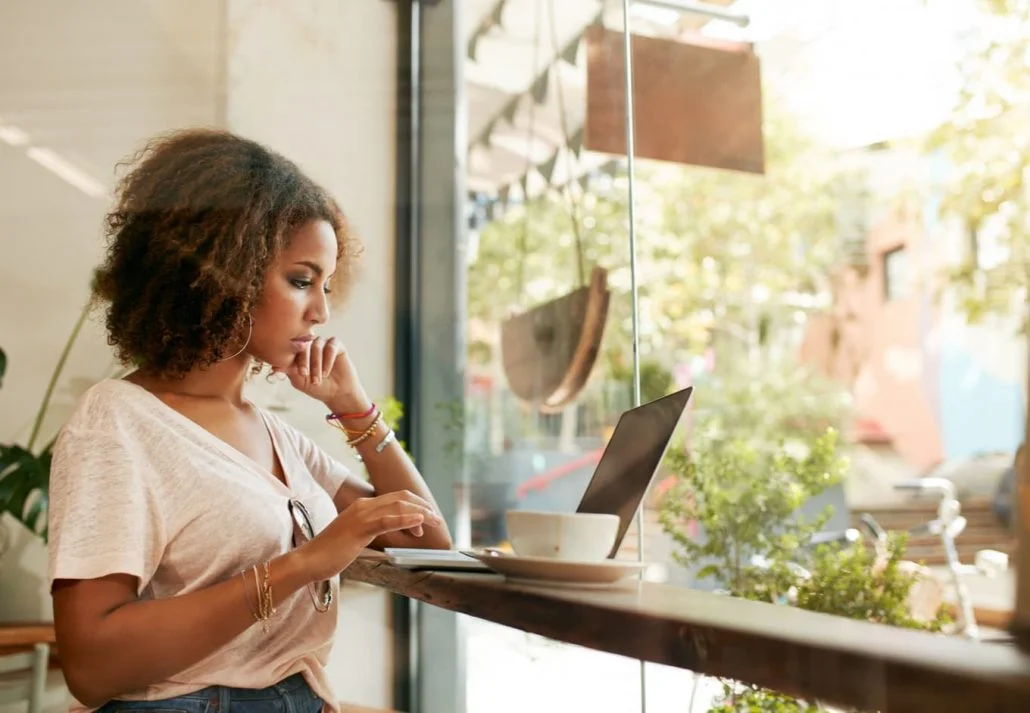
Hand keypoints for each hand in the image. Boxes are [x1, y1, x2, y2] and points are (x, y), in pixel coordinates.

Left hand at [272, 336, 368, 411]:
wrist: (337, 393)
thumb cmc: (316, 387)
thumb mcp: (299, 380)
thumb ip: (288, 370)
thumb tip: (273, 366)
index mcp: (299, 351)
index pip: (292, 348)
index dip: (293, 359)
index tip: (297, 373)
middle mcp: (310, 344)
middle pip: (304, 345)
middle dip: (304, 361)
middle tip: (305, 375)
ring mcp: (323, 343)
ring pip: (317, 346)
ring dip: (316, 363)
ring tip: (318, 378)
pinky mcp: (336, 344)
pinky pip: (331, 346)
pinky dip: (328, 359)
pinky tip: (327, 372)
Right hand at [295, 491, 443, 582]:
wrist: (309, 560)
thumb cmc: (330, 553)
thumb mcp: (355, 537)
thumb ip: (372, 531)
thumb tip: (389, 532)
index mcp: (363, 506)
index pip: (396, 498)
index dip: (415, 506)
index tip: (426, 519)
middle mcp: (364, 506)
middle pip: (402, 498)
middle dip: (422, 507)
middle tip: (436, 519)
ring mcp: (362, 515)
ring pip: (399, 507)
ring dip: (420, 513)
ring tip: (434, 521)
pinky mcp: (360, 528)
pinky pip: (387, 520)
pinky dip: (406, 519)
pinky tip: (419, 523)